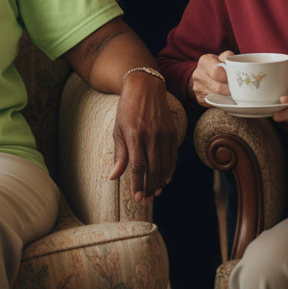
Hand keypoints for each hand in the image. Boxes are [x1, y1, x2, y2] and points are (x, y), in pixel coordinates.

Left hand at [109, 73, 177, 203]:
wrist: (145, 87)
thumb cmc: (127, 109)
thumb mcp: (118, 129)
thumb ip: (119, 154)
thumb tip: (114, 177)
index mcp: (135, 136)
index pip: (138, 167)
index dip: (138, 184)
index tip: (136, 197)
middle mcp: (151, 136)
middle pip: (153, 169)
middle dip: (149, 188)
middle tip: (145, 201)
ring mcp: (164, 134)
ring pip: (165, 165)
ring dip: (160, 182)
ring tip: (155, 193)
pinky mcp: (173, 132)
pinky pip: (173, 156)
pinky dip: (170, 170)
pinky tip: (165, 179)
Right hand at [190, 51, 233, 105]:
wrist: (202, 75)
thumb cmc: (216, 65)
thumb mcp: (220, 58)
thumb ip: (228, 57)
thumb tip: (232, 62)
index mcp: (204, 61)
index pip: (218, 72)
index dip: (229, 77)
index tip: (236, 80)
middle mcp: (198, 74)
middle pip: (218, 87)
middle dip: (231, 90)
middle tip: (239, 91)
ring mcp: (197, 88)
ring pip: (217, 97)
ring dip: (228, 97)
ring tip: (234, 94)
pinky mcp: (200, 99)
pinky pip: (215, 103)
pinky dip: (223, 102)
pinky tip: (226, 98)